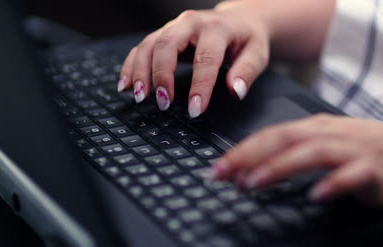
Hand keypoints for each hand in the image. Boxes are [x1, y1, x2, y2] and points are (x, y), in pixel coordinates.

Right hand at [118, 2, 269, 117]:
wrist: (240, 19)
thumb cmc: (247, 39)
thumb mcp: (257, 53)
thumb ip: (247, 71)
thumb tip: (235, 91)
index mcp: (217, 28)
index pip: (205, 59)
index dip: (200, 86)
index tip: (196, 110)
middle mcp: (191, 23)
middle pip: (167, 45)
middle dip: (161, 75)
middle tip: (162, 103)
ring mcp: (174, 27)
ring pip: (149, 44)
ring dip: (140, 71)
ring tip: (140, 97)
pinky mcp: (164, 34)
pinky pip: (141, 47)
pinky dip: (130, 66)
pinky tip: (126, 85)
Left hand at [212, 114, 382, 205]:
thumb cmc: (377, 148)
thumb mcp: (334, 143)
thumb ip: (300, 152)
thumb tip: (260, 168)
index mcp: (319, 128)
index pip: (272, 134)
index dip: (242, 150)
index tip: (218, 167)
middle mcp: (332, 134)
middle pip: (283, 139)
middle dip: (248, 155)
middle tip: (221, 174)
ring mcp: (354, 150)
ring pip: (311, 152)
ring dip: (279, 167)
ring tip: (253, 182)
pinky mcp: (376, 169)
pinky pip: (352, 175)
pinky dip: (333, 183)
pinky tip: (316, 195)